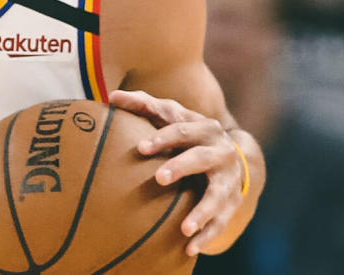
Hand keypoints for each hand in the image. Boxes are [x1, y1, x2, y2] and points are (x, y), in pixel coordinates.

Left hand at [108, 89, 244, 256]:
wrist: (232, 157)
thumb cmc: (188, 136)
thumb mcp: (172, 118)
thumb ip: (144, 105)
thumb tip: (112, 96)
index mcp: (204, 127)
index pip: (182, 129)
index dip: (162, 137)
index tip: (141, 147)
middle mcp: (221, 150)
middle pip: (201, 157)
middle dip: (181, 166)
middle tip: (160, 178)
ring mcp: (229, 178)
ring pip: (217, 195)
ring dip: (202, 211)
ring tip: (184, 228)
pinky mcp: (232, 202)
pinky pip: (222, 221)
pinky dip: (208, 235)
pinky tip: (191, 248)